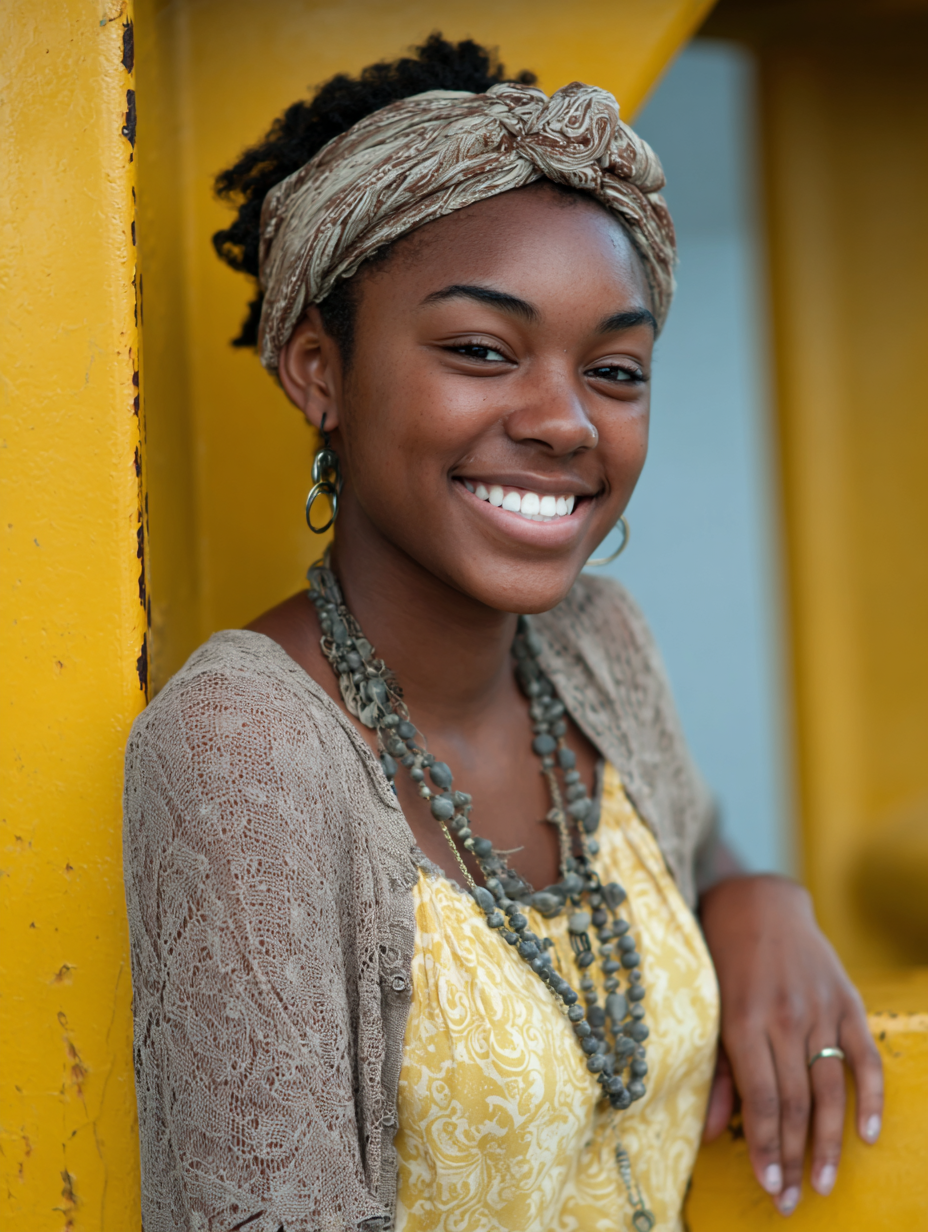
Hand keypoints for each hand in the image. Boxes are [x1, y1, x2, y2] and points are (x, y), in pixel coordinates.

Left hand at [699, 875, 882, 1215]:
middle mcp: (784, 1016)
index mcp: (743, 1018)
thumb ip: (716, 1071)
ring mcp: (819, 1008)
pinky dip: (872, 1096)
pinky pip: (865, 1055)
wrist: (759, 901)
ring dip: (830, 1142)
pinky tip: (869, 1133)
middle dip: (794, 1157)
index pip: (761, 1097)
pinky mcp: (846, 1000)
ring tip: (825, 1183)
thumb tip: (711, 1133)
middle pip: (795, 1101)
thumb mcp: (709, 1007)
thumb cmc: (723, 957)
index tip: (770, 1187)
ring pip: (829, 1087)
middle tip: (795, 1201)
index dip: (766, 1147)